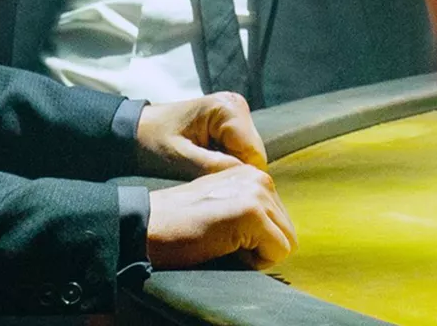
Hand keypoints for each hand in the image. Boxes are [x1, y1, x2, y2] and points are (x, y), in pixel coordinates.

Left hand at [135, 91, 266, 178]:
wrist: (133, 130)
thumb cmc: (152, 142)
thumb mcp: (181, 159)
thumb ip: (215, 168)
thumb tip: (248, 181)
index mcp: (228, 109)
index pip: (254, 156)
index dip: (240, 178)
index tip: (216, 189)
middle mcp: (237, 105)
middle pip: (254, 156)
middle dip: (235, 173)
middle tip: (206, 181)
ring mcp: (234, 113)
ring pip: (248, 156)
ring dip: (230, 169)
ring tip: (203, 172)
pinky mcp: (229, 123)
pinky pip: (239, 152)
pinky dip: (225, 163)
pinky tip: (205, 165)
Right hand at [147, 165, 296, 269]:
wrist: (148, 223)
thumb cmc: (180, 223)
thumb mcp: (221, 204)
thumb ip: (250, 209)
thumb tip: (279, 236)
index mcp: (251, 174)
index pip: (280, 221)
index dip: (255, 239)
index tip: (223, 230)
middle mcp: (258, 177)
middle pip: (287, 232)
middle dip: (260, 246)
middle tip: (222, 238)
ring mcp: (256, 194)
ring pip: (285, 243)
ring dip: (256, 252)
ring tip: (223, 239)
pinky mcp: (252, 213)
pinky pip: (276, 253)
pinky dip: (253, 261)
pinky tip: (223, 244)